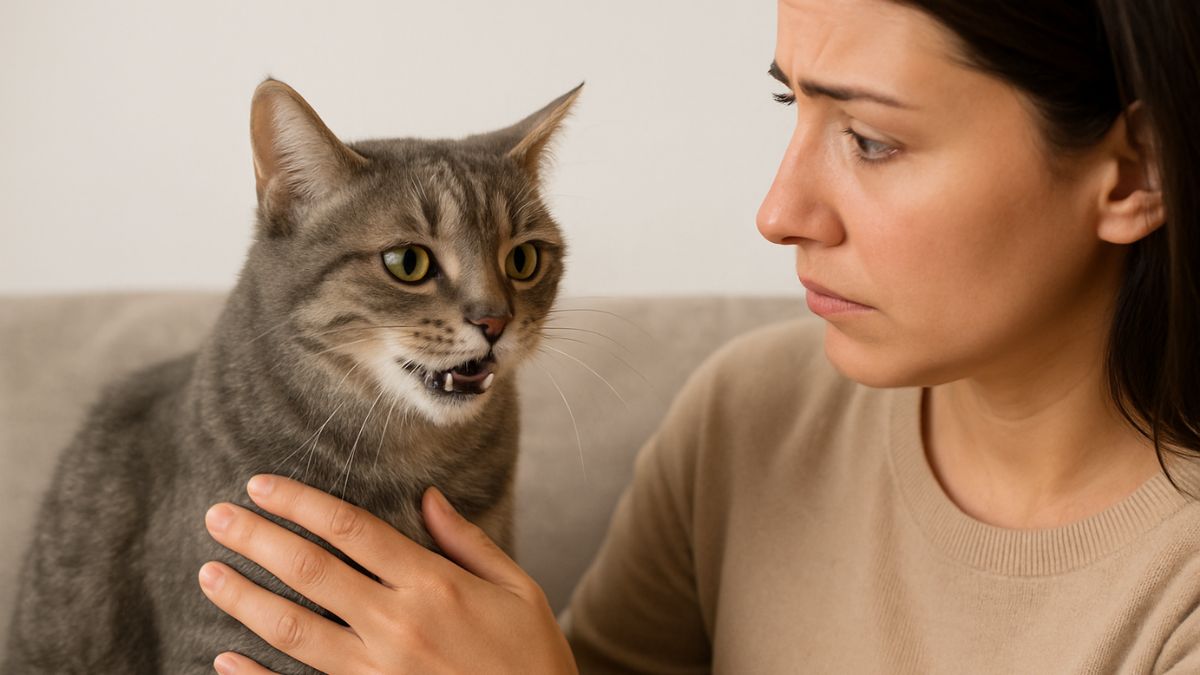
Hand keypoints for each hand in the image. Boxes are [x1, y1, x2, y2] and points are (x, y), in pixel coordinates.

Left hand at [198, 475, 577, 674]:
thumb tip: (428, 498)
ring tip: (209, 573)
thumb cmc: (532, 655)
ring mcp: (378, 671)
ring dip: (245, 598)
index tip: (262, 485)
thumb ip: (466, 541)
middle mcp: (397, 624)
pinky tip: (223, 657)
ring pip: (294, 629)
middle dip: (257, 539)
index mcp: (433, 584)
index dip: (301, 503)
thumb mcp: (517, 588)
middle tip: (217, 516)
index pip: (351, 530)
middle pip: (311, 572)